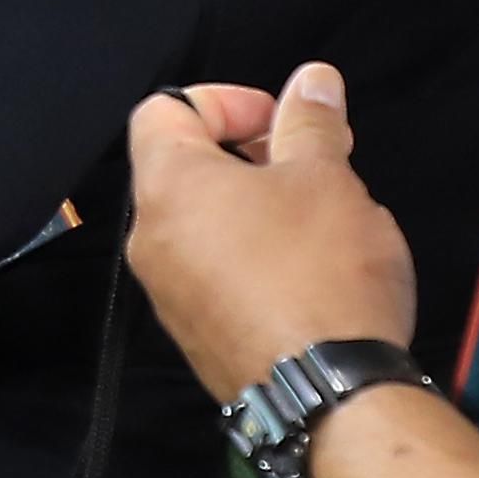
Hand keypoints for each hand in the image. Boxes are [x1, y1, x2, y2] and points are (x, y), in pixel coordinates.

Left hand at [123, 65, 415, 400]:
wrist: (327, 397)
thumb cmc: (321, 269)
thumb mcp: (327, 178)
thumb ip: (310, 122)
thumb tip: (311, 79)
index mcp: (168, 187)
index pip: (163, 110)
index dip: (225, 100)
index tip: (282, 122)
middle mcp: (151, 239)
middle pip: (183, 168)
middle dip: (249, 154)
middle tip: (312, 166)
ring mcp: (169, 295)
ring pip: (203, 225)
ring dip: (255, 207)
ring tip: (320, 219)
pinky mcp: (196, 337)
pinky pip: (213, 275)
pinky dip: (252, 256)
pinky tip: (309, 274)